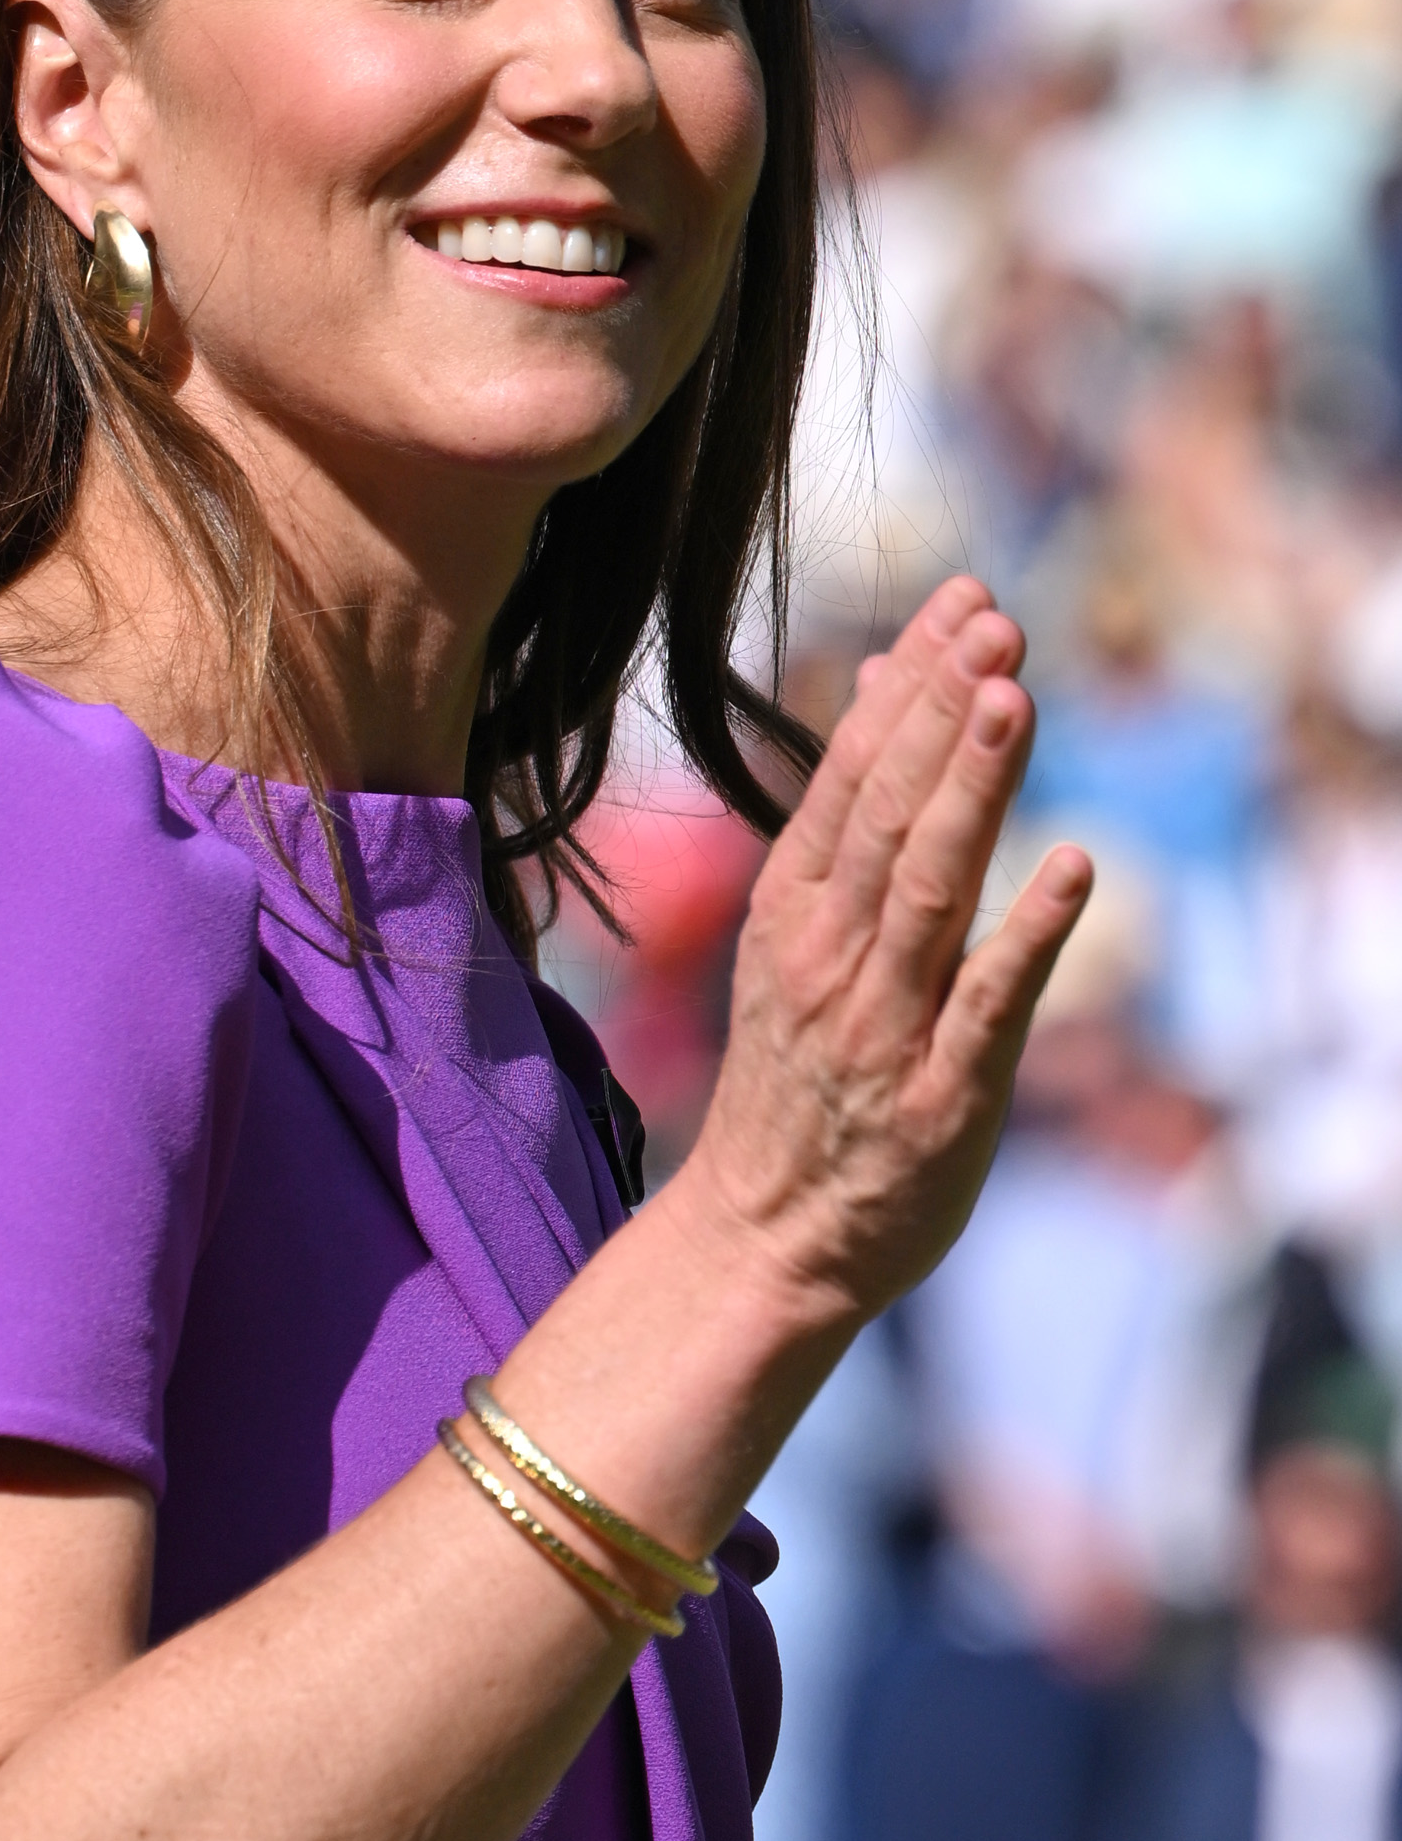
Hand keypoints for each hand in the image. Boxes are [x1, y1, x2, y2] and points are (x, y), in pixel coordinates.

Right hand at [693, 576, 1089, 1327]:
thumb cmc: (796, 1081)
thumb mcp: (795, 943)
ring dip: (971, 794)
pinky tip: (1075, 868)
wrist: (764, 1236)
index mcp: (793, 914)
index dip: (908, 688)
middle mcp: (831, 959)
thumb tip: (889, 682)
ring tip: (1012, 700)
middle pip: (888, 817)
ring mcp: (884, 1028)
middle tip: (993, 624)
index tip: (961, 604)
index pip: (850, 779)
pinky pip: (988, 1007)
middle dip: (940, 715)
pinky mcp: (942, 1100)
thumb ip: (847, 825)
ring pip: (929, 892)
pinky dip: (1029, 937)